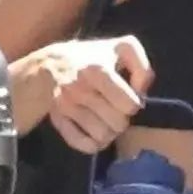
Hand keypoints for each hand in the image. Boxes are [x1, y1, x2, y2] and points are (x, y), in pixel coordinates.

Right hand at [47, 35, 153, 153]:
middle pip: (118, 124)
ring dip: (109, 132)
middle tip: (116, 110)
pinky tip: (94, 133)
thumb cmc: (93, 57)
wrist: (50, 64)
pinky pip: (82, 145)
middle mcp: (79, 89)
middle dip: (122, 119)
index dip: (133, 103)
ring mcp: (66, 106)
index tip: (127, 97)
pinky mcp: (57, 120)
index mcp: (98, 70)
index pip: (130, 105)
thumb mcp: (122, 48)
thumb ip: (142, 67)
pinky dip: (92, 144)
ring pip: (102, 137)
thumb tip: (141, 93)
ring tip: (106, 120)